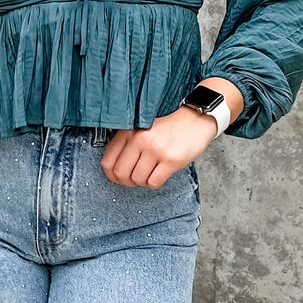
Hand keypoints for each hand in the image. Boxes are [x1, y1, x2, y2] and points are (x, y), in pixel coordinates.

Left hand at [100, 78, 242, 185]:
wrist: (194, 121)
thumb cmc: (168, 128)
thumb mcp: (141, 130)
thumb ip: (126, 145)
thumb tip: (114, 172)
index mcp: (129, 132)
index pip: (107, 162)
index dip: (112, 175)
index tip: (119, 177)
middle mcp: (140, 139)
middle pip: (121, 173)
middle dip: (127, 181)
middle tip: (135, 178)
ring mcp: (156, 150)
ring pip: (138, 179)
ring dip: (143, 181)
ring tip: (151, 172)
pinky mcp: (171, 160)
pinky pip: (154, 182)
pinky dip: (155, 182)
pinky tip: (160, 173)